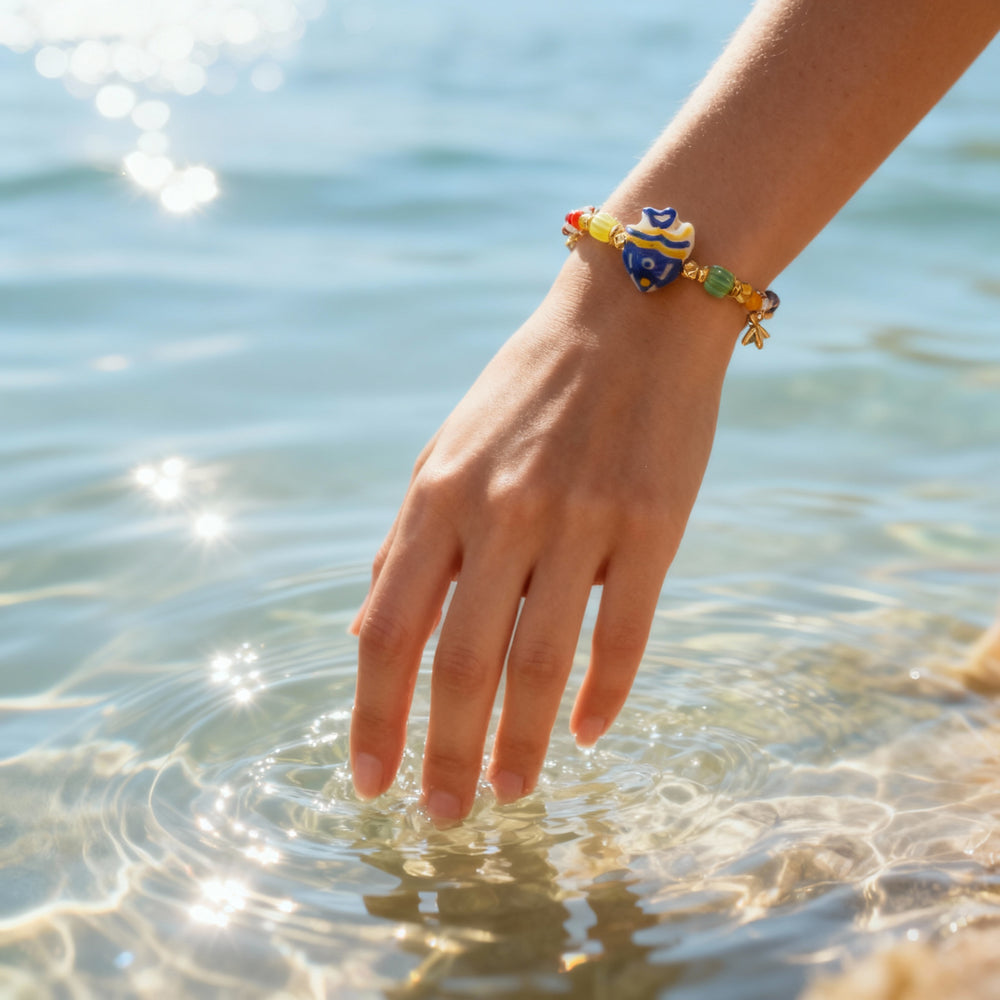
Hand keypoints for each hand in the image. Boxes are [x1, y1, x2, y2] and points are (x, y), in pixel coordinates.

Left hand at [349, 247, 735, 822]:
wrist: (634, 312)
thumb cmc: (529, 389)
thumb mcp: (447, 451)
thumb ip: (406, 543)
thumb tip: (363, 633)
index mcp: (439, 496)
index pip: (389, 632)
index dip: (374, 718)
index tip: (370, 783)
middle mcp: (502, 513)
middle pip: (460, 665)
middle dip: (445, 754)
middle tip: (441, 818)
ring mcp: (581, 520)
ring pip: (540, 664)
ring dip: (522, 744)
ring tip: (511, 793)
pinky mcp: (652, 526)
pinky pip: (625, 633)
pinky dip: (603, 695)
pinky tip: (586, 734)